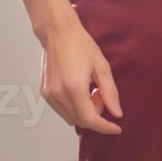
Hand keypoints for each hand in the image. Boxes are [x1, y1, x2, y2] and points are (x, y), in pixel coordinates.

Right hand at [39, 11, 123, 134]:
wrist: (57, 32)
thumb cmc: (82, 45)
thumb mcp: (102, 66)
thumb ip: (110, 92)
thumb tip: (117, 113)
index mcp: (74, 88)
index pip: (90, 119)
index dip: (105, 127)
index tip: (117, 128)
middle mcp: (58, 95)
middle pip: (80, 121)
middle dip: (96, 114)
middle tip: (101, 94)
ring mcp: (49, 95)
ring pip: (70, 117)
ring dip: (84, 111)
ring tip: (91, 90)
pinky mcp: (44, 93)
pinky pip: (62, 110)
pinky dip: (74, 107)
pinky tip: (79, 89)